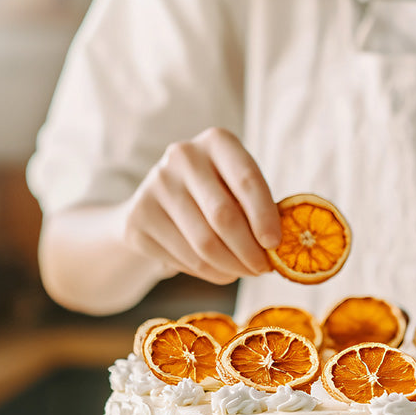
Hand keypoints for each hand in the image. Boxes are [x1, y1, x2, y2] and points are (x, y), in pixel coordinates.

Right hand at [123, 127, 281, 283]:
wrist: (159, 202)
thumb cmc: (215, 195)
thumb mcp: (238, 189)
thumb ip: (258, 210)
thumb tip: (276, 252)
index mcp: (217, 142)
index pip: (247, 181)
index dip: (264, 217)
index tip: (274, 245)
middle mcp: (183, 156)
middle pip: (224, 217)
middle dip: (249, 251)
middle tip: (262, 269)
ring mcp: (156, 185)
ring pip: (204, 244)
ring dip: (231, 267)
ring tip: (244, 272)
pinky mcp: (139, 217)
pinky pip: (184, 258)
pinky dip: (209, 272)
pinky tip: (220, 270)